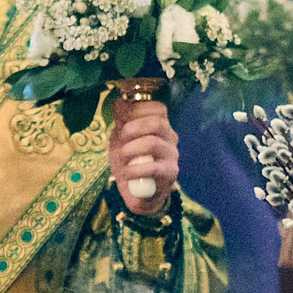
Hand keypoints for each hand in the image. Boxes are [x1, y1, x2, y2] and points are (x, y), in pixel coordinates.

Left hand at [110, 97, 179, 215]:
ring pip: (153, 144)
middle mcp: (170, 139)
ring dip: (130, 149)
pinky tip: (126, 173)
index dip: (139, 109)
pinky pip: (153, 168)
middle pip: (157, 123)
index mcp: (160, 126)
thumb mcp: (121, 137)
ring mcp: (172, 157)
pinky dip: (134, 169)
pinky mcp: (169, 175)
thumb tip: (121, 100)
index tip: (122, 118)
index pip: (159, 108)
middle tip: (121, 138)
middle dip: (133, 127)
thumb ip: (122, 119)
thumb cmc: (130, 161)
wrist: (135, 191)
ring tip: (122, 158)